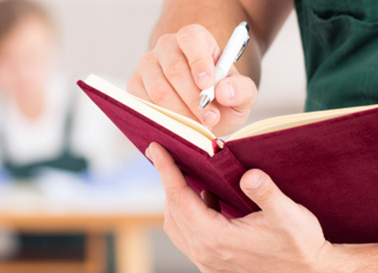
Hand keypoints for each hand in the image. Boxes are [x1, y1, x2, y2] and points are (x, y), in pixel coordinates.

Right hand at [128, 24, 257, 136]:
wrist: (203, 112)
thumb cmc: (222, 97)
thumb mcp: (242, 95)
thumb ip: (241, 90)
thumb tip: (224, 91)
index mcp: (194, 39)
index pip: (191, 39)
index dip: (199, 61)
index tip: (208, 85)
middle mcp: (167, 47)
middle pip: (174, 69)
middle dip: (194, 99)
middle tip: (211, 119)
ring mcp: (147, 66)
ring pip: (158, 90)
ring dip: (180, 113)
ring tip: (199, 127)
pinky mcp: (135, 87)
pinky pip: (143, 104)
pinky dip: (162, 120)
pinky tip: (179, 129)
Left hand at [145, 142, 344, 272]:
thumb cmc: (301, 246)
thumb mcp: (287, 213)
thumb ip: (265, 191)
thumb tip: (247, 175)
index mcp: (216, 239)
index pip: (180, 199)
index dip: (166, 171)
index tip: (155, 149)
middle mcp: (206, 256)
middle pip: (173, 214)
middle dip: (169, 184)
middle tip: (169, 157)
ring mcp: (210, 266)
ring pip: (179, 230)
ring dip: (180, 204)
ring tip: (190, 178)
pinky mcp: (217, 269)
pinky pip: (192, 241)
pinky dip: (192, 219)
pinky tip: (210, 202)